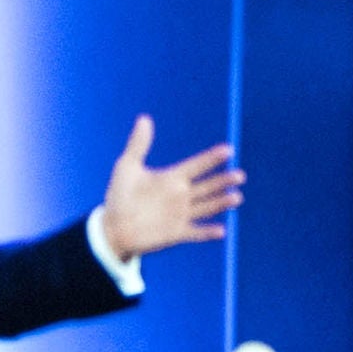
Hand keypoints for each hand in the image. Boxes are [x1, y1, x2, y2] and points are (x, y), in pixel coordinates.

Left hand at [96, 115, 240, 261]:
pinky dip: (208, 232)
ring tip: (236, 197)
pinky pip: (196, 232)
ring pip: (207, 207)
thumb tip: (144, 118)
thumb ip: (138, 144)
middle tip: (240, 175)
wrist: (113, 228)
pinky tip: (221, 230)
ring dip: (221, 202)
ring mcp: (180, 215)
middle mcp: (181, 195)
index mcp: (172, 177)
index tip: (228, 150)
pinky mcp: (177, 233)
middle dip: (223, 180)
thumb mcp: (127, 167)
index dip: (212, 158)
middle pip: (208, 186)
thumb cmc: (119, 195)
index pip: (197, 165)